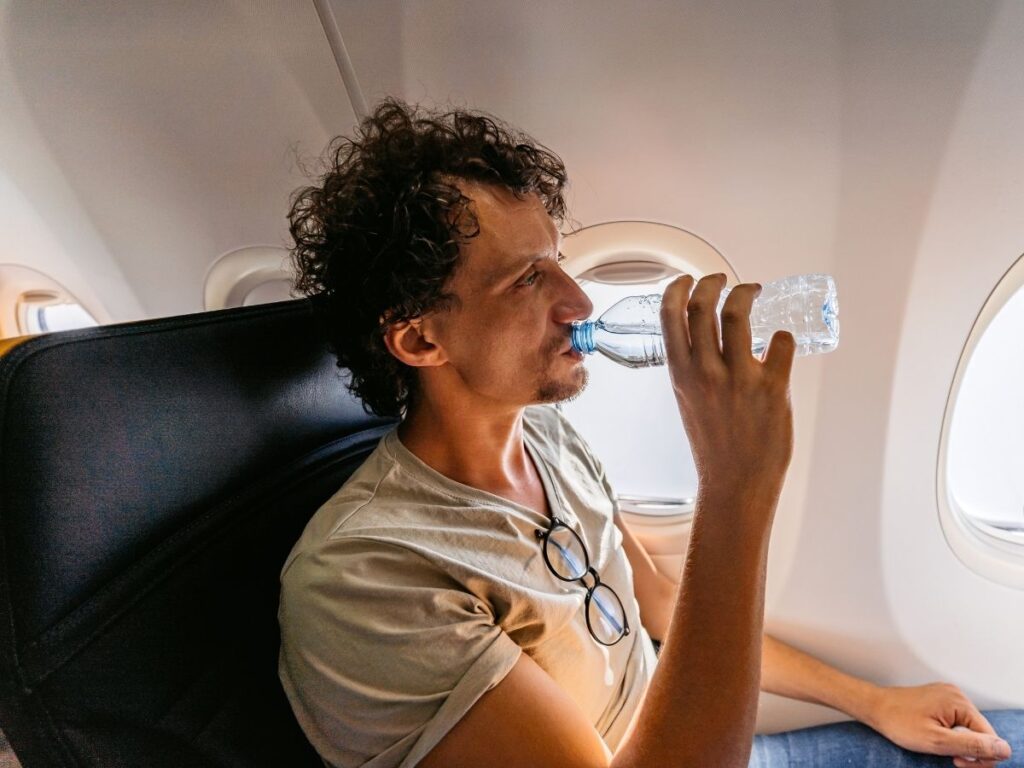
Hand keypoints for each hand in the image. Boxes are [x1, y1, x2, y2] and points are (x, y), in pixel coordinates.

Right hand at [660, 274, 795, 517]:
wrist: (735, 484)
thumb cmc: (713, 445)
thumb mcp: (688, 401)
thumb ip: (694, 370)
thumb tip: (706, 343)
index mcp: (681, 374)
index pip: (670, 316)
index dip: (678, 288)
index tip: (688, 279)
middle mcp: (706, 371)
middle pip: (703, 305)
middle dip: (713, 282)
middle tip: (723, 280)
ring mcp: (739, 378)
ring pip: (739, 313)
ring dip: (746, 292)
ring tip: (753, 291)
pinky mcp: (773, 387)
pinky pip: (781, 342)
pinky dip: (783, 336)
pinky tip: (781, 344)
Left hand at [868, 683, 1012, 765]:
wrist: (874, 707)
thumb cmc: (898, 722)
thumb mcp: (937, 741)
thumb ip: (971, 746)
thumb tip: (1003, 749)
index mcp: (959, 701)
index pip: (989, 736)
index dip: (980, 756)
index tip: (958, 762)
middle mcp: (956, 694)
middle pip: (980, 731)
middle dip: (968, 749)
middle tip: (948, 757)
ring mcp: (947, 695)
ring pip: (968, 728)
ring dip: (958, 742)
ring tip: (937, 744)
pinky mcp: (939, 699)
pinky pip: (956, 721)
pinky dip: (950, 733)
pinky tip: (936, 735)